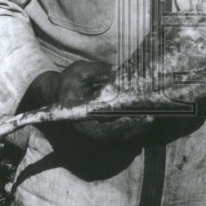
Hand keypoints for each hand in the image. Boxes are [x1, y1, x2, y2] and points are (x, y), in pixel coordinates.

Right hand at [23, 61, 152, 141]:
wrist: (54, 92)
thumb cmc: (67, 82)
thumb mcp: (79, 72)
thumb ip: (97, 71)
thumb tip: (115, 70)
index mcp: (81, 120)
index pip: (102, 131)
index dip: (119, 127)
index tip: (133, 119)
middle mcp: (89, 129)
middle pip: (115, 136)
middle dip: (133, 129)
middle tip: (150, 118)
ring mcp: (96, 130)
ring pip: (119, 135)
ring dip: (136, 128)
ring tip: (151, 117)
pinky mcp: (102, 126)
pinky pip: (119, 130)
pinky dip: (132, 125)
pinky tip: (145, 115)